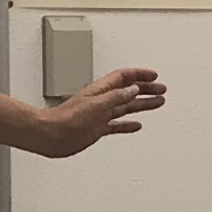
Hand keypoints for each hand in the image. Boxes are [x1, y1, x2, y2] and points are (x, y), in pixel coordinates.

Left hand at [28, 67, 167, 157]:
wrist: (50, 136)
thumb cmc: (65, 119)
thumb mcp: (95, 105)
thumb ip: (115, 97)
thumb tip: (133, 89)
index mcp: (101, 91)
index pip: (124, 77)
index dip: (139, 75)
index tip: (154, 76)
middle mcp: (102, 101)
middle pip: (128, 91)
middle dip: (145, 89)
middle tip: (161, 89)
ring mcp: (100, 115)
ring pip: (126, 107)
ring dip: (142, 104)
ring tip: (157, 102)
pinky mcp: (97, 128)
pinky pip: (117, 124)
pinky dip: (128, 124)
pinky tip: (136, 125)